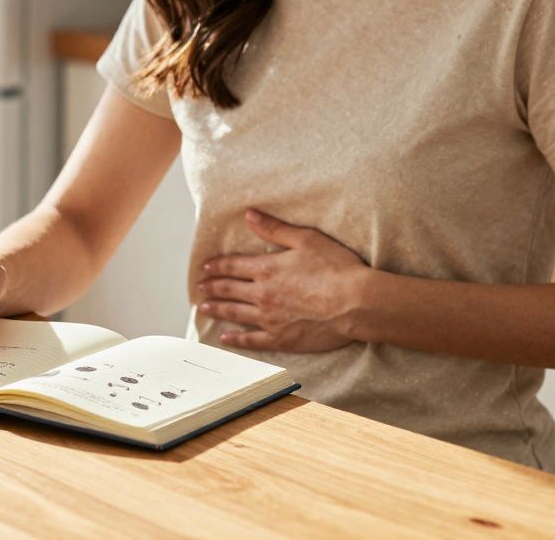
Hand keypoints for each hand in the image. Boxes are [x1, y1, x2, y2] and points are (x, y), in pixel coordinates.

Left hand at [197, 210, 366, 352]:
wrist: (355, 303)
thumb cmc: (336, 268)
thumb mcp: (305, 239)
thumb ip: (274, 228)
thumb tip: (249, 215)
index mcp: (266, 269)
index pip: (234, 266)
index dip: (218, 266)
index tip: (205, 268)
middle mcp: (262, 294)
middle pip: (229, 290)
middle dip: (212, 288)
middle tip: (199, 288)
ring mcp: (269, 318)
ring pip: (235, 313)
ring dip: (217, 310)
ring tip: (203, 308)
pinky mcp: (280, 338)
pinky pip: (252, 340)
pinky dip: (236, 340)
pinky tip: (225, 338)